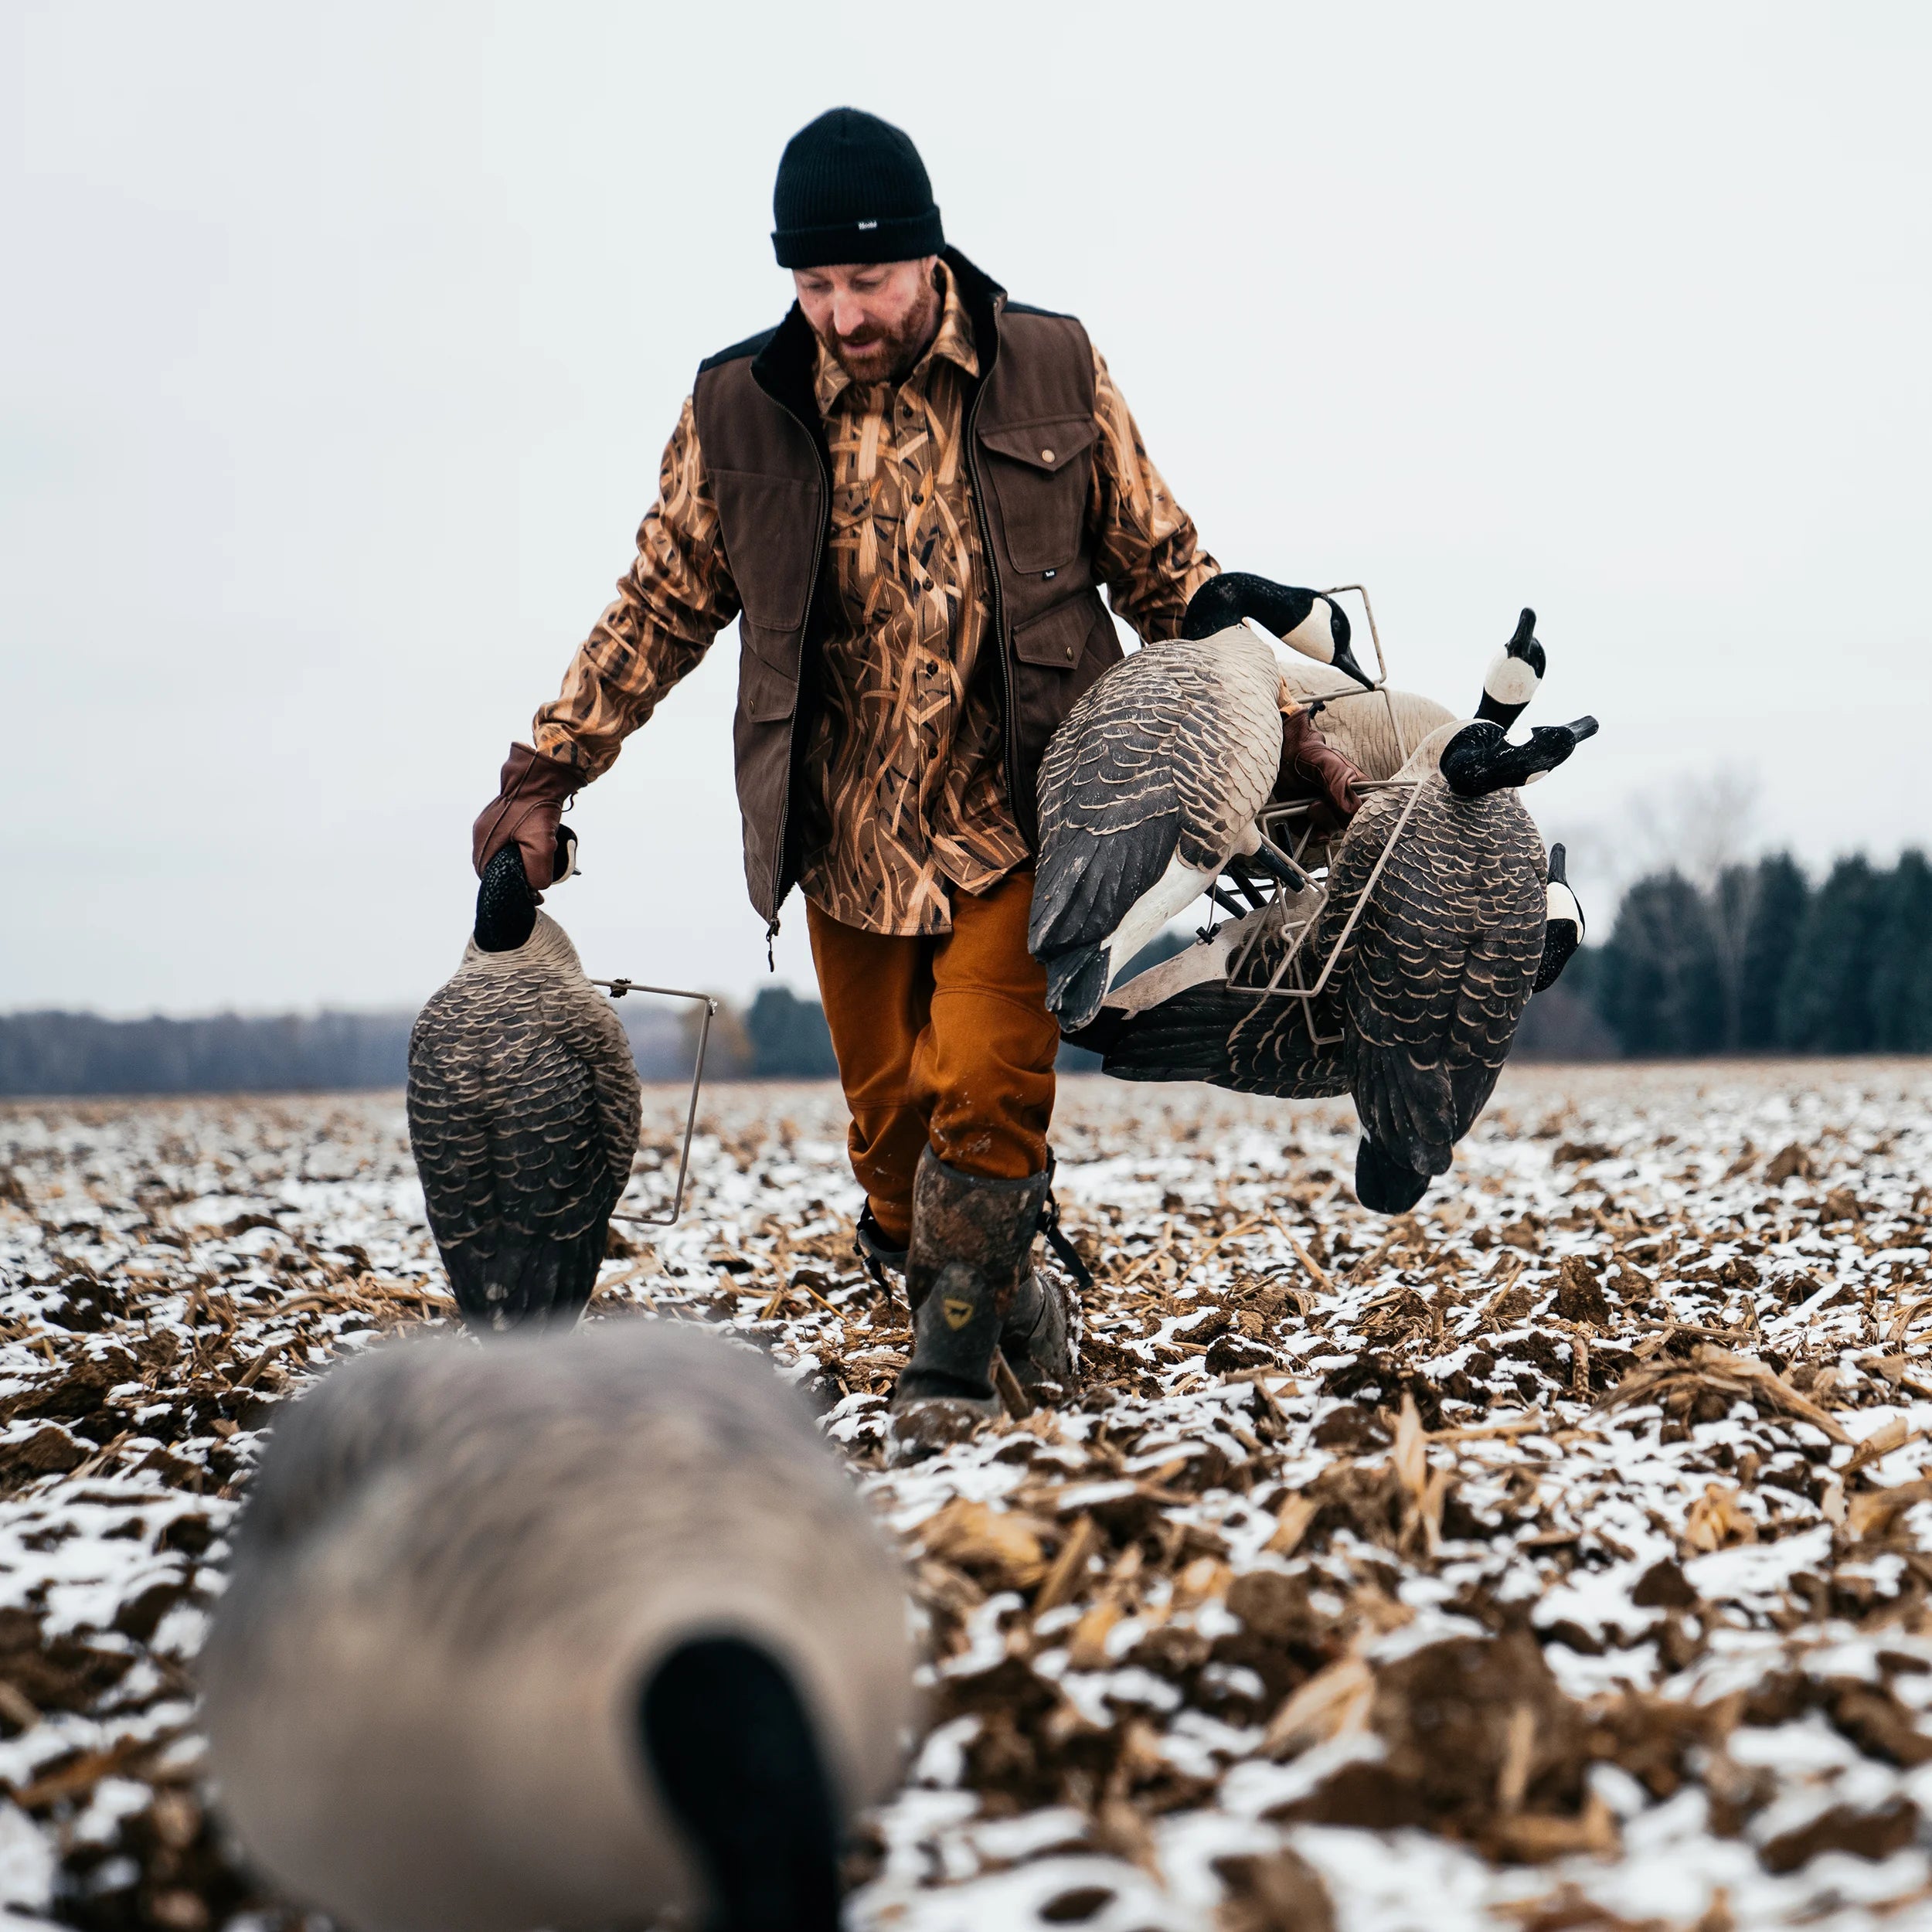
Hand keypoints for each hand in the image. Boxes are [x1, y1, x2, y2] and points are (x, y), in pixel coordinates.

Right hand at [471, 743, 581, 888]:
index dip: (508, 888)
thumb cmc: (538, 808)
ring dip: (515, 860)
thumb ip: (537, 872)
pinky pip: (505, 837)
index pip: (489, 875)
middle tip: (536, 883)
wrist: (543, 775)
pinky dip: (516, 846)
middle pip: (493, 864)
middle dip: (513, 875)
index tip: (531, 894)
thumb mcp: (541, 846)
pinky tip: (532, 845)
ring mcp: (489, 820)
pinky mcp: (499, 813)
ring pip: (500, 850)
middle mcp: (481, 831)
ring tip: (536, 863)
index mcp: (484, 841)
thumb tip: (535, 888)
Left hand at [1278, 709, 1363, 831]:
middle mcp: (1346, 807)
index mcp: (1360, 791)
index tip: (1342, 810)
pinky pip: (1313, 837)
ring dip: (1316, 820)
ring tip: (1309, 803)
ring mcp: (1330, 816)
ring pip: (1330, 833)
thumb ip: (1341, 783)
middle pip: (1347, 826)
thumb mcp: (1329, 763)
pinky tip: (1302, 816)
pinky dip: (1306, 830)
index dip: (1356, 816)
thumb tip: (1350, 810)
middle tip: (1318, 800)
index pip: (1367, 813)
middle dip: (1330, 816)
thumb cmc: (1312, 755)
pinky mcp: (1313, 824)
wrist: (1287, 757)